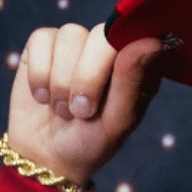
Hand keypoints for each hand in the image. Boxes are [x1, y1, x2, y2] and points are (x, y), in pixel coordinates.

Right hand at [7, 23, 163, 184]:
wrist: (47, 156)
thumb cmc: (92, 140)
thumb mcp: (117, 120)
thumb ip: (133, 80)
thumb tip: (152, 42)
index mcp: (138, 66)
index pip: (136, 41)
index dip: (118, 67)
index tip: (106, 98)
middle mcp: (109, 49)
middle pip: (101, 35)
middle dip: (86, 78)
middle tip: (82, 112)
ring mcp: (77, 43)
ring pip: (70, 35)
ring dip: (61, 81)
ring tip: (63, 109)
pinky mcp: (44, 44)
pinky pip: (41, 38)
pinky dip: (39, 74)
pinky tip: (43, 97)